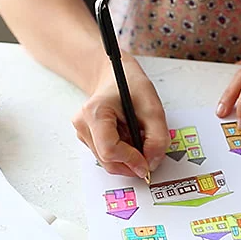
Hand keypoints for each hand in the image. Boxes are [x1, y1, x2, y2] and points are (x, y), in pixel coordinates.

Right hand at [72, 53, 169, 177]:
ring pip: (108, 162)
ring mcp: (83, 133)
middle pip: (108, 160)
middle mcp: (83, 125)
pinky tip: (130, 138)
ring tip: (138, 138)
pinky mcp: (88, 139)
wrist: (115, 76)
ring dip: (128, 158)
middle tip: (149, 154)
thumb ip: (157, 138)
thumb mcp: (153, 108)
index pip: (109, 150)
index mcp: (95, 112)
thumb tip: (152, 163)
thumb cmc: (131, 86)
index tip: (148, 163)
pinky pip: (108, 157)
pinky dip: (123, 154)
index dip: (131, 160)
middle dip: (131, 163)